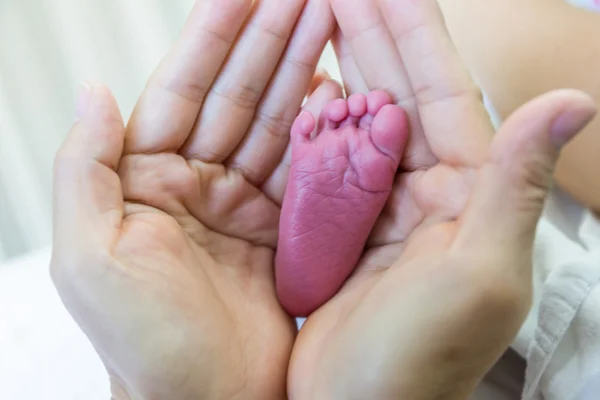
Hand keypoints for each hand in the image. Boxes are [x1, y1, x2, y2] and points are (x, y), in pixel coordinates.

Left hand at [50, 0, 336, 397]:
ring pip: (277, 125)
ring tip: (329, 22)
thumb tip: (95, 91)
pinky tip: (341, 93)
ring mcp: (243, 206)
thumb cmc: (142, 344)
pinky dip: (325, 133)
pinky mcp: (283, 232)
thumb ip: (85, 167)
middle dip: (271, 41)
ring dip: (302, 73)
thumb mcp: (90, 256)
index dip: (214, 37)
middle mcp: (196, 185)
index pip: (183, 91)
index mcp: (146, 181)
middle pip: (238, 97)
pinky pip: (306, 171)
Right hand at [289, 0, 596, 397]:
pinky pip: (326, 162)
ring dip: (339, 67)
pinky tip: (299, 90)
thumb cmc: (422, 358)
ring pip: (359, 121)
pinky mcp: (341, 226)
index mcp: (466, 192)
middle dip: (368, 34)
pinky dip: (312, 124)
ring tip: (313, 17)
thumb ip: (516, 186)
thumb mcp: (480, 274)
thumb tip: (571, 102)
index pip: (441, 91)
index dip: (411, 31)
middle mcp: (426, 191)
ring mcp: (380, 207)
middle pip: (397, 94)